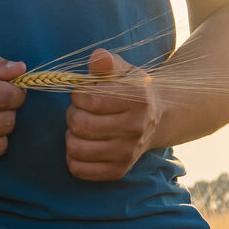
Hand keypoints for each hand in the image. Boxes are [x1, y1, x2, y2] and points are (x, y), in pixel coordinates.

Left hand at [66, 49, 161, 180]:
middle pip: (80, 125)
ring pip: (76, 148)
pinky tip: (83, 144)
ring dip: (70, 135)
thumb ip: (108, 63)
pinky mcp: (119, 171)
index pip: (91, 99)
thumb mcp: (124, 71)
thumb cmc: (133, 90)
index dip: (77, 94)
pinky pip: (79, 169)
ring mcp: (128, 154)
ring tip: (81, 127)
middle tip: (81, 110)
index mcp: (138, 101)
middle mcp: (135, 129)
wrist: (158, 117)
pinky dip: (73, 157)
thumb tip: (98, 57)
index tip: (82, 92)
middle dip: (73, 113)